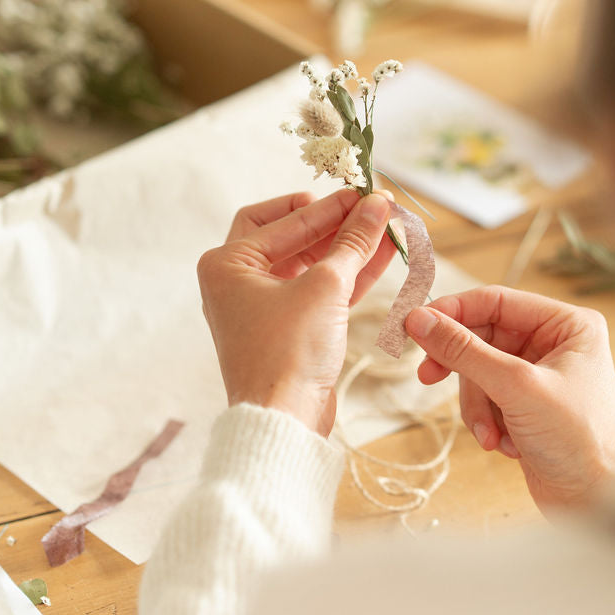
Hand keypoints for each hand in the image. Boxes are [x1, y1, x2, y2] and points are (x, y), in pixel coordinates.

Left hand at [197, 189, 395, 435]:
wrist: (283, 421)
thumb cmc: (289, 352)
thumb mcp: (325, 287)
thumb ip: (352, 242)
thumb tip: (376, 205)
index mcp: (227, 263)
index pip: (284, 219)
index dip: (328, 205)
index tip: (365, 193)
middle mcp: (238, 282)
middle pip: (293, 236)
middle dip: (335, 224)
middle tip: (371, 208)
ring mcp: (264, 307)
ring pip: (311, 265)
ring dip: (348, 248)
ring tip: (387, 228)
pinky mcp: (289, 330)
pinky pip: (319, 291)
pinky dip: (348, 276)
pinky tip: (382, 257)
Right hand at [405, 286, 614, 510]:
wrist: (597, 504)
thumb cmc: (579, 441)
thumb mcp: (516, 388)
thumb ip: (464, 351)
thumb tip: (419, 320)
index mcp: (567, 325)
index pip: (495, 301)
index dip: (452, 312)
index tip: (414, 325)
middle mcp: (554, 344)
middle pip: (481, 338)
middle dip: (463, 370)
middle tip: (428, 376)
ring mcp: (538, 376)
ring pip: (478, 372)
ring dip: (477, 406)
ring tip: (490, 434)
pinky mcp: (525, 405)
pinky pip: (485, 399)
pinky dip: (486, 422)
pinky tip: (504, 445)